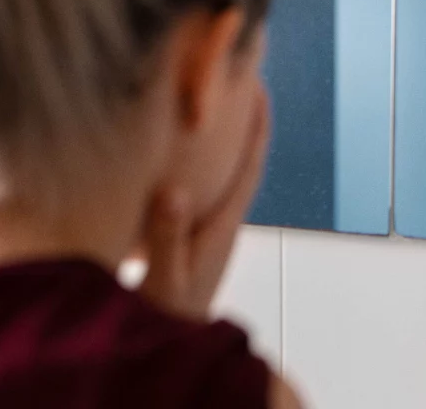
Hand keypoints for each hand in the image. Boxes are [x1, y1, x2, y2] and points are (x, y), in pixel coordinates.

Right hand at [138, 87, 270, 319]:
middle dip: (243, 122)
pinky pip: (202, 188)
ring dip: (222, 140)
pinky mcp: (193, 236)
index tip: (261, 88)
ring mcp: (209, 229)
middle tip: (238, 80)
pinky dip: (199, 162)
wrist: (172, 344)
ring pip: (223, 174)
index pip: (248, 168)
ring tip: (210, 104)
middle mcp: (221, 223)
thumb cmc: (169, 318)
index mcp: (220, 228)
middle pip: (241, 162)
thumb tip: (174, 190)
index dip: (257, 127)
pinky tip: (177, 152)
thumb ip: (168, 239)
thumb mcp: (164, 280)